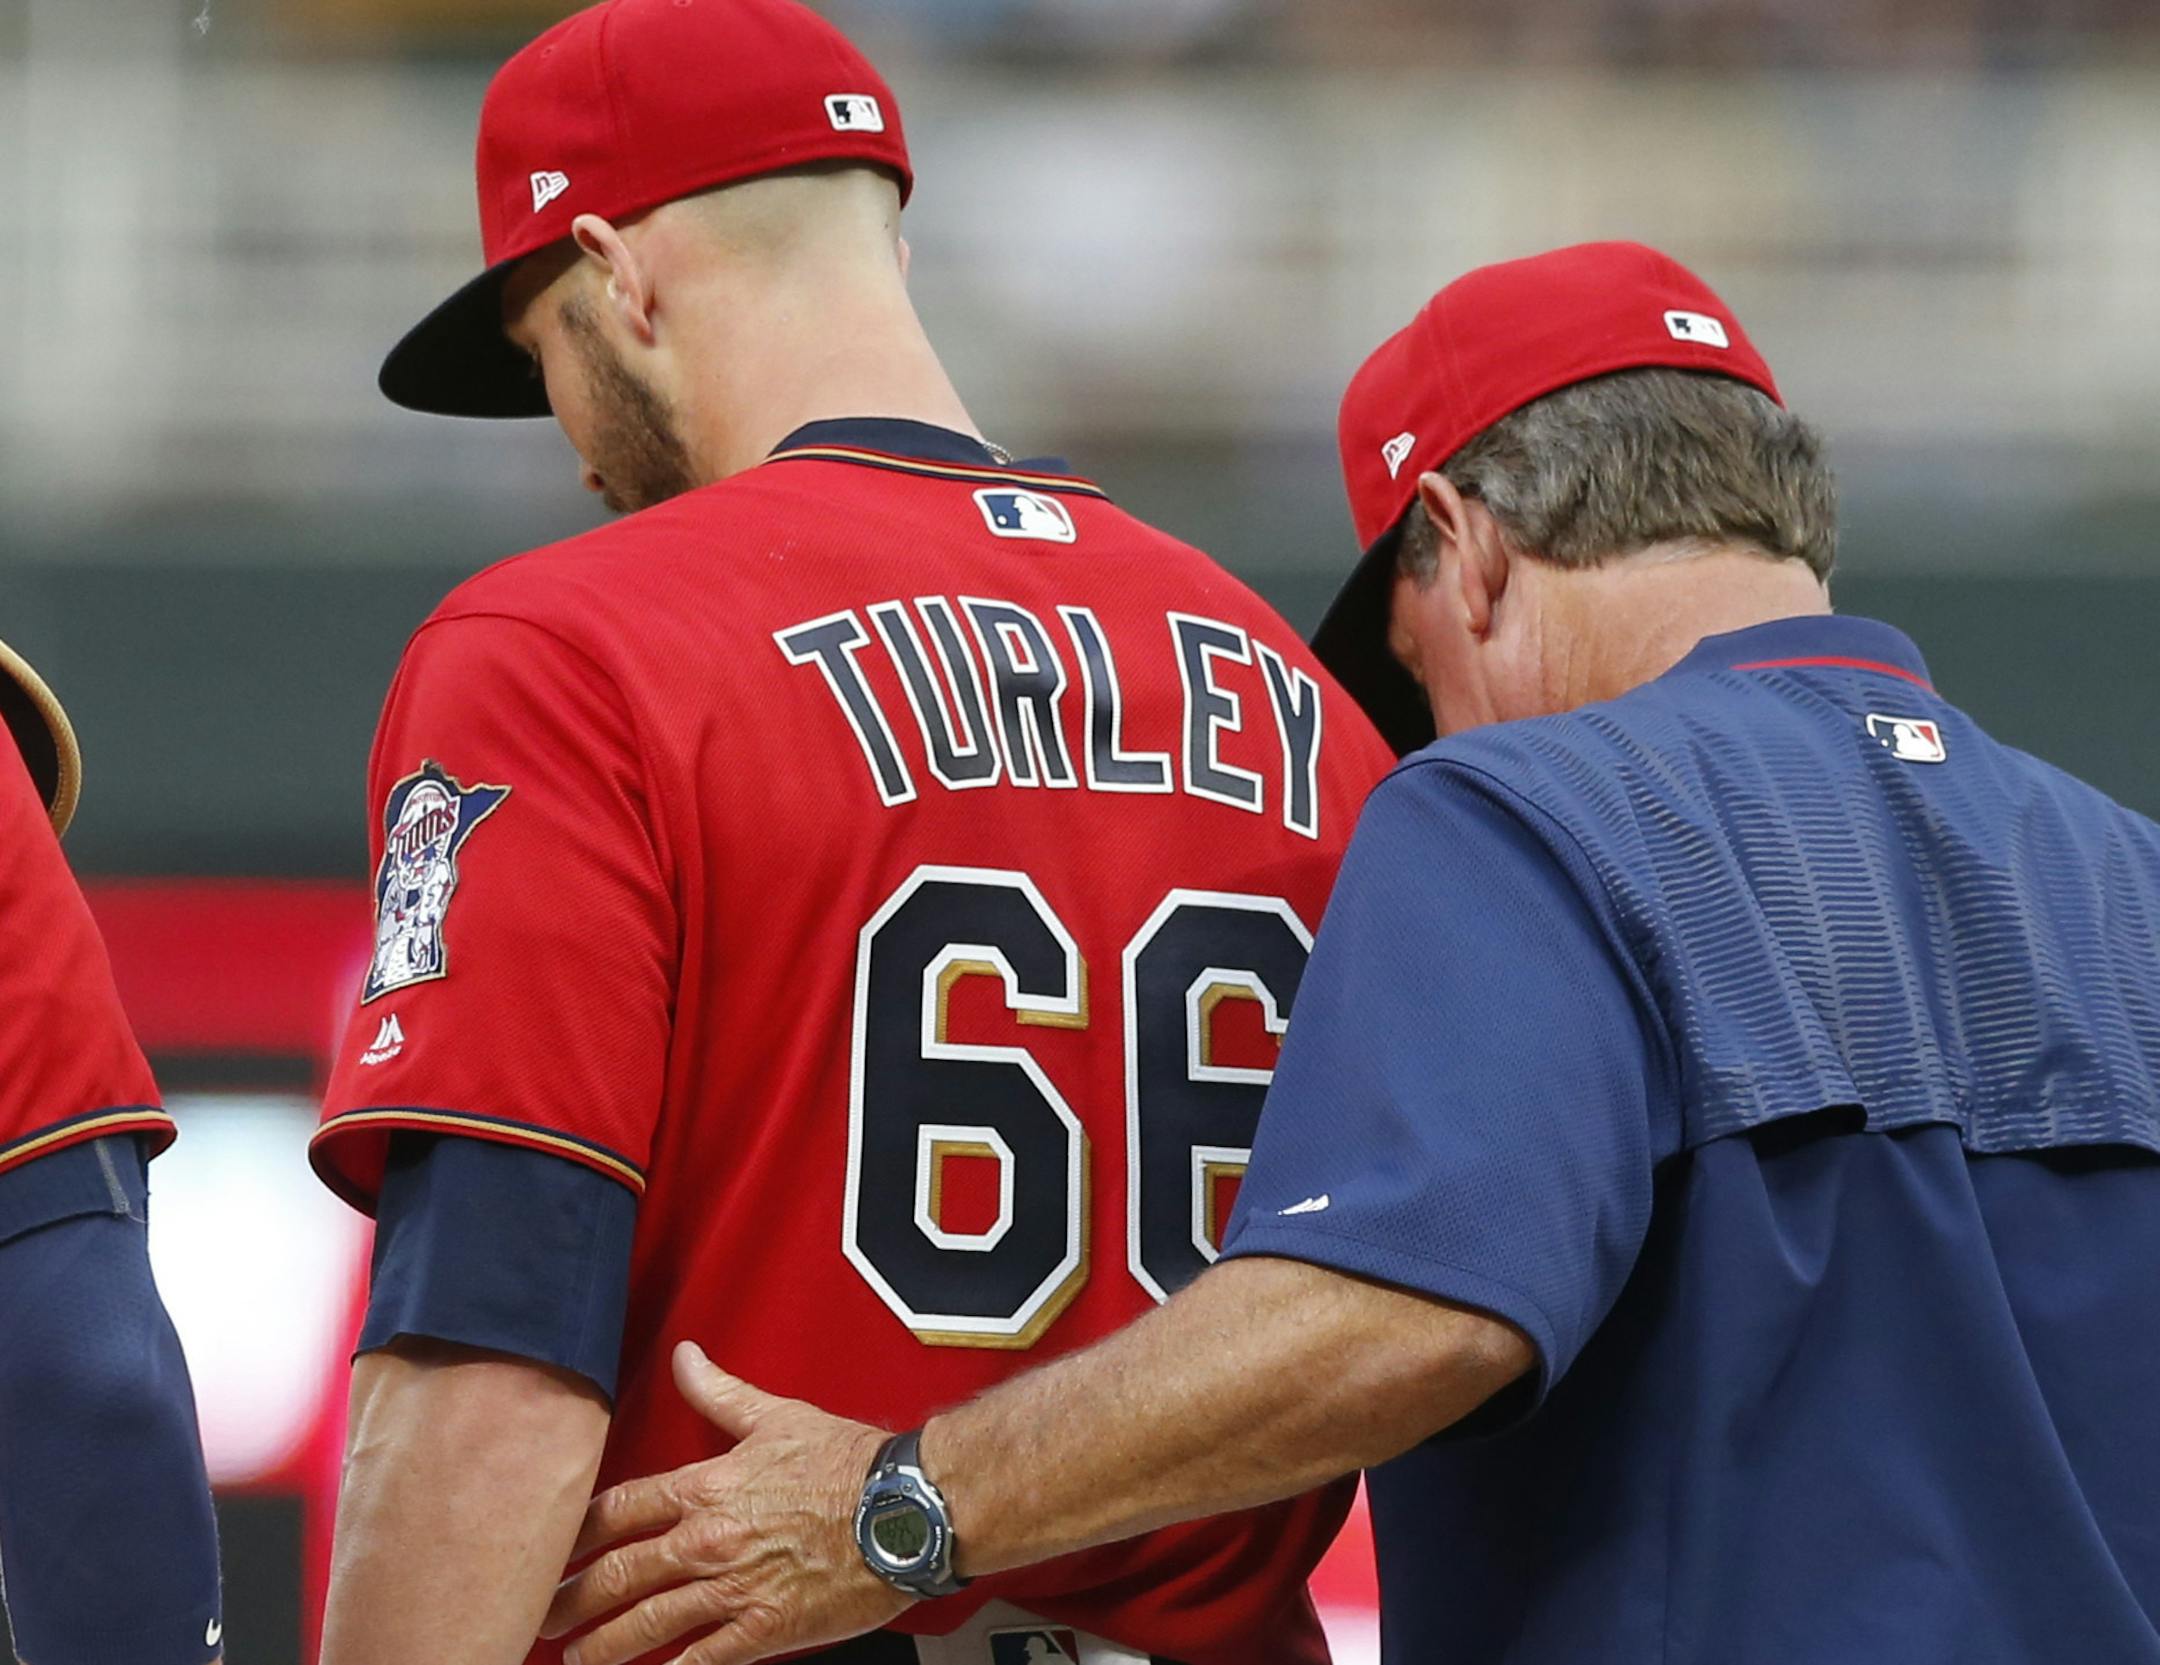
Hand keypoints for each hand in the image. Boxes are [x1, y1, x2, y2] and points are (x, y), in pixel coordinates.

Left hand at [541, 1342, 909, 1664]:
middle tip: (541, 1615)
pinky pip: (700, 1663)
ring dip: (603, 1646)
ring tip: (576, 1659)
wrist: (905, 1507)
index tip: (551, 1549)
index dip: (575, 1534)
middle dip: (570, 1599)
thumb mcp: (777, 1416)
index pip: (617, 1510)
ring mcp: (731, 1590)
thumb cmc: (849, 1462)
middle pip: (616, 1574)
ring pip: (646, 1624)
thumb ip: (720, 1392)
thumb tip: (685, 1356)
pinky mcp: (762, 1630)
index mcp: (706, 1487)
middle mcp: (708, 1540)